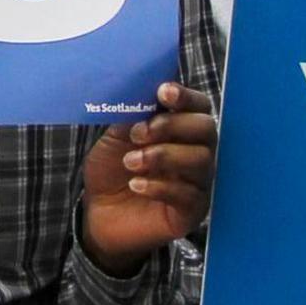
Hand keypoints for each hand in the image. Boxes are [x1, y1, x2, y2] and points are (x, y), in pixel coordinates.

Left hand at [79, 80, 215, 274]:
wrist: (99, 212)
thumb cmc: (112, 170)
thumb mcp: (115, 137)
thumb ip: (131, 115)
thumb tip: (141, 91)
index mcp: (180, 128)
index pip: (198, 106)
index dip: (185, 96)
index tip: (163, 92)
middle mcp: (196, 152)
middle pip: (206, 129)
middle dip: (172, 125)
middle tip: (139, 134)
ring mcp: (198, 182)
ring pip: (201, 160)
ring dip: (163, 156)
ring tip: (131, 162)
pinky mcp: (192, 211)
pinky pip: (189, 194)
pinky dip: (160, 186)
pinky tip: (136, 185)